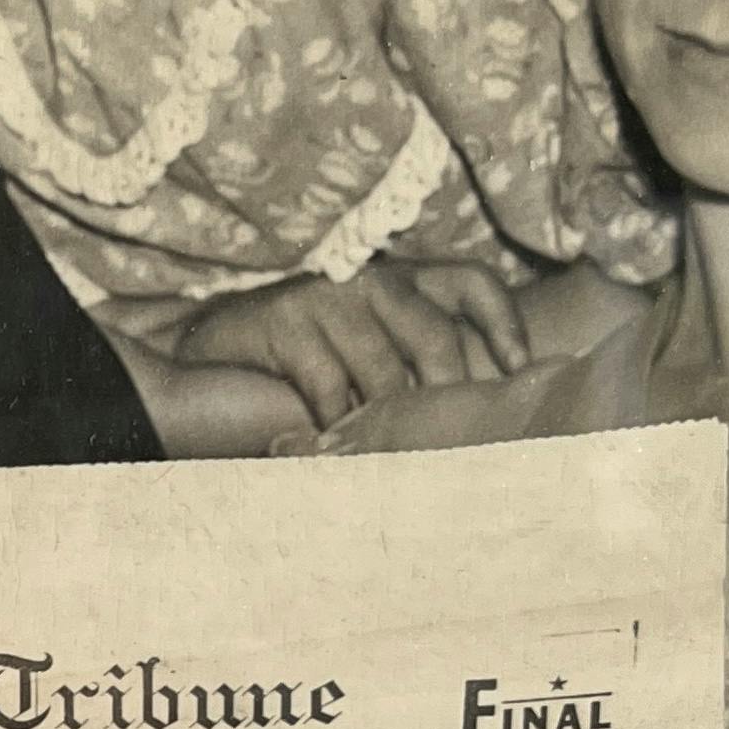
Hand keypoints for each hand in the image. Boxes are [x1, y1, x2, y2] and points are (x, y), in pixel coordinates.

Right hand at [174, 259, 528, 426]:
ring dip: (385, 418)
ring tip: (391, 452)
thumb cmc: (305, 354)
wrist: (210, 348)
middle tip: (450, 439)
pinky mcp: (285, 319)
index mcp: (402, 277)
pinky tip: (335, 443)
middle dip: (446, 394)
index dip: (503, 323)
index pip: (472, 282)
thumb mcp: (370, 342)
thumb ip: (418, 355)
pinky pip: (328, 385)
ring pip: (382, 369)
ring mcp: (326, 295)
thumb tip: (491, 401)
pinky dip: (335, 423)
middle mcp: (370, 276)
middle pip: (435, 334)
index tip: (518, 368)